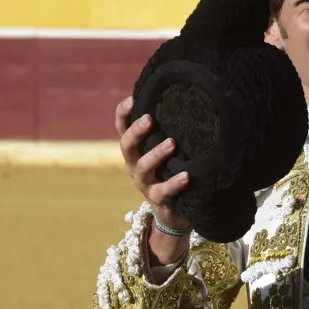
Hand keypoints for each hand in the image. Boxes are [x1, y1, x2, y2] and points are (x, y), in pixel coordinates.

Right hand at [116, 96, 192, 265]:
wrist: (174, 211)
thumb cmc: (171, 171)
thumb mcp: (168, 151)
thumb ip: (170, 129)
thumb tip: (186, 97)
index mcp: (135, 150)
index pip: (122, 128)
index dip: (123, 114)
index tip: (133, 99)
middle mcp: (135, 165)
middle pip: (127, 146)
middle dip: (136, 132)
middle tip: (149, 119)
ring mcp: (144, 184)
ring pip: (144, 168)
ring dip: (156, 154)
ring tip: (172, 143)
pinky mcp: (158, 201)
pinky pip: (163, 192)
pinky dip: (174, 184)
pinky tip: (186, 176)